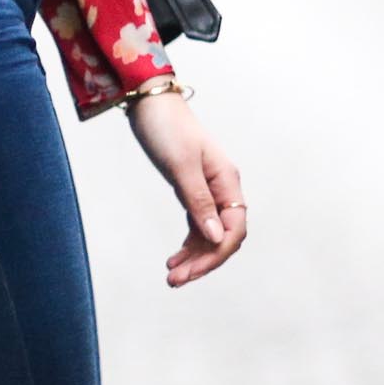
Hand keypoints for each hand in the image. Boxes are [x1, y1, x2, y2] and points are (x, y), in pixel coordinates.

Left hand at [127, 88, 246, 287]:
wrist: (149, 103)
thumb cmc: (167, 128)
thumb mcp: (181, 165)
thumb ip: (198, 201)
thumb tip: (216, 237)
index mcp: (227, 181)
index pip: (234, 228)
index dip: (216, 254)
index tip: (192, 272)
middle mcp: (223, 188)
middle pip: (222, 236)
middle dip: (203, 262)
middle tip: (175, 281)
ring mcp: (209, 190)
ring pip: (209, 234)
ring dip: (194, 257)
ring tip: (172, 277)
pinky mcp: (192, 191)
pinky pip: (197, 226)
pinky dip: (188, 244)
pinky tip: (174, 259)